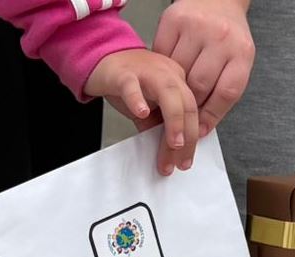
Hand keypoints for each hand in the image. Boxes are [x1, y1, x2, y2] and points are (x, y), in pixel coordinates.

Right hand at [84, 49, 200, 174]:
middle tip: (180, 161)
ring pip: (169, 94)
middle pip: (187, 104)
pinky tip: (141, 114)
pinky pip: (132, 86)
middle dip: (187, 137)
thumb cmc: (127, 81)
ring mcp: (147, 71)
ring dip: (174, 122)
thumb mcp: (149, 106)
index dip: (192, 138)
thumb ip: (158, 126)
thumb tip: (167, 152)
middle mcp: (167, 73)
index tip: (185, 160)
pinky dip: (138, 100)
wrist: (102, 57)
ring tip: (173, 144)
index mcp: (178, 81)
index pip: (192, 111)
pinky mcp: (124, 73)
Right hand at [154, 0, 253, 135]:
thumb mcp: (237, 61)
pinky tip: (166, 70)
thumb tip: (201, 127)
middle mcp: (221, 37)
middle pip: (199, 85)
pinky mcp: (173, 20)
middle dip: (189, 104)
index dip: (210, 116)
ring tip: (173, 92)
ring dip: (173, 87)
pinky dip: (162, 67)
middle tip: (182, 112)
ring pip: (178, 72)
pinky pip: (162, 54)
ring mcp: (196, 26)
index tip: (199, 130)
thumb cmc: (228, 36)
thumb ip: (223, 91)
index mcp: (242, 52)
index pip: (226, 93)